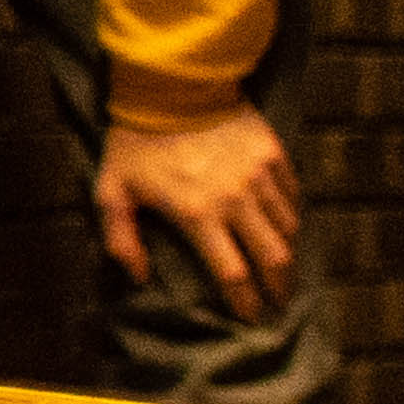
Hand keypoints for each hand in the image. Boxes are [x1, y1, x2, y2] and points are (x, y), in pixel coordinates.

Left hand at [94, 105, 299, 325]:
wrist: (169, 86)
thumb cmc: (135, 141)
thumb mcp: (112, 191)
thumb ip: (121, 239)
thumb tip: (139, 277)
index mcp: (198, 215)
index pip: (233, 275)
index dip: (245, 302)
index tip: (250, 317)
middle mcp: (236, 200)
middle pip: (274, 258)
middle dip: (280, 286)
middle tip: (279, 300)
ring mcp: (259, 176)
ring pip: (289, 227)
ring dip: (287, 250)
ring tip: (281, 263)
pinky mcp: (273, 153)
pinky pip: (292, 194)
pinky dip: (290, 213)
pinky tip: (282, 222)